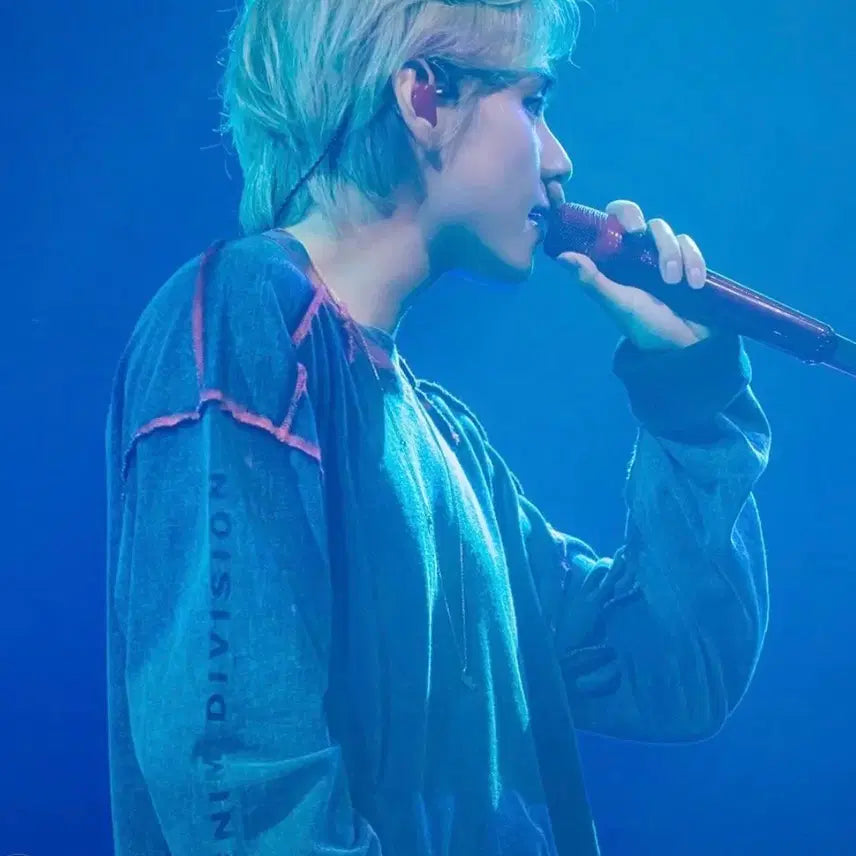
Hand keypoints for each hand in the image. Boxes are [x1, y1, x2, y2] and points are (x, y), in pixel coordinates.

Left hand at [555, 198, 713, 350]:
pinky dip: (695, 262)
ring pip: (671, 235)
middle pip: (649, 223)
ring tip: (674, 283)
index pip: (617, 220)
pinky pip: (692, 249)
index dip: (623, 213)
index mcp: (619, 259)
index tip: (631, 230)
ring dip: (674, 254)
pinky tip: (694, 284)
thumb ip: (592, 281)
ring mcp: (667, 256)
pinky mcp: (690, 263)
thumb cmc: (644, 326)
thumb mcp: (617, 304)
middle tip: (657, 246)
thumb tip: (562, 257)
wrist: (681, 348)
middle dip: (656, 233)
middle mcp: (642, 253)